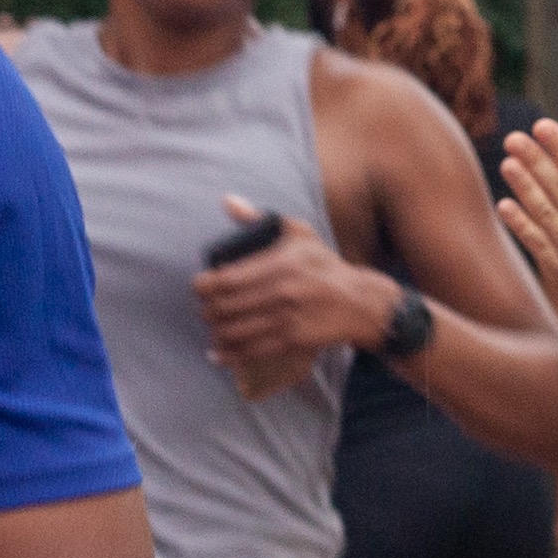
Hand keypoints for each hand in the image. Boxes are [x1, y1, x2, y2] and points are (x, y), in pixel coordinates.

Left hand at [193, 198, 393, 396]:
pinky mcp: (292, 341)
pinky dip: (228, 356)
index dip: (204, 286)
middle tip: (205, 308)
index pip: (227, 279)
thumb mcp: (299, 233)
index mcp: (280, 263)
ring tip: (213, 327)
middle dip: (207, 310)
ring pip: (234, 331)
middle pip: (225, 307)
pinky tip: (217, 353)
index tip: (199, 287)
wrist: (359, 301)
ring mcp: (287, 319)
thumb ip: (260, 218)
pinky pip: (250, 352)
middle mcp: (282, 292)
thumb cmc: (324, 265)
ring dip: (215, 332)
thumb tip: (227, 201)